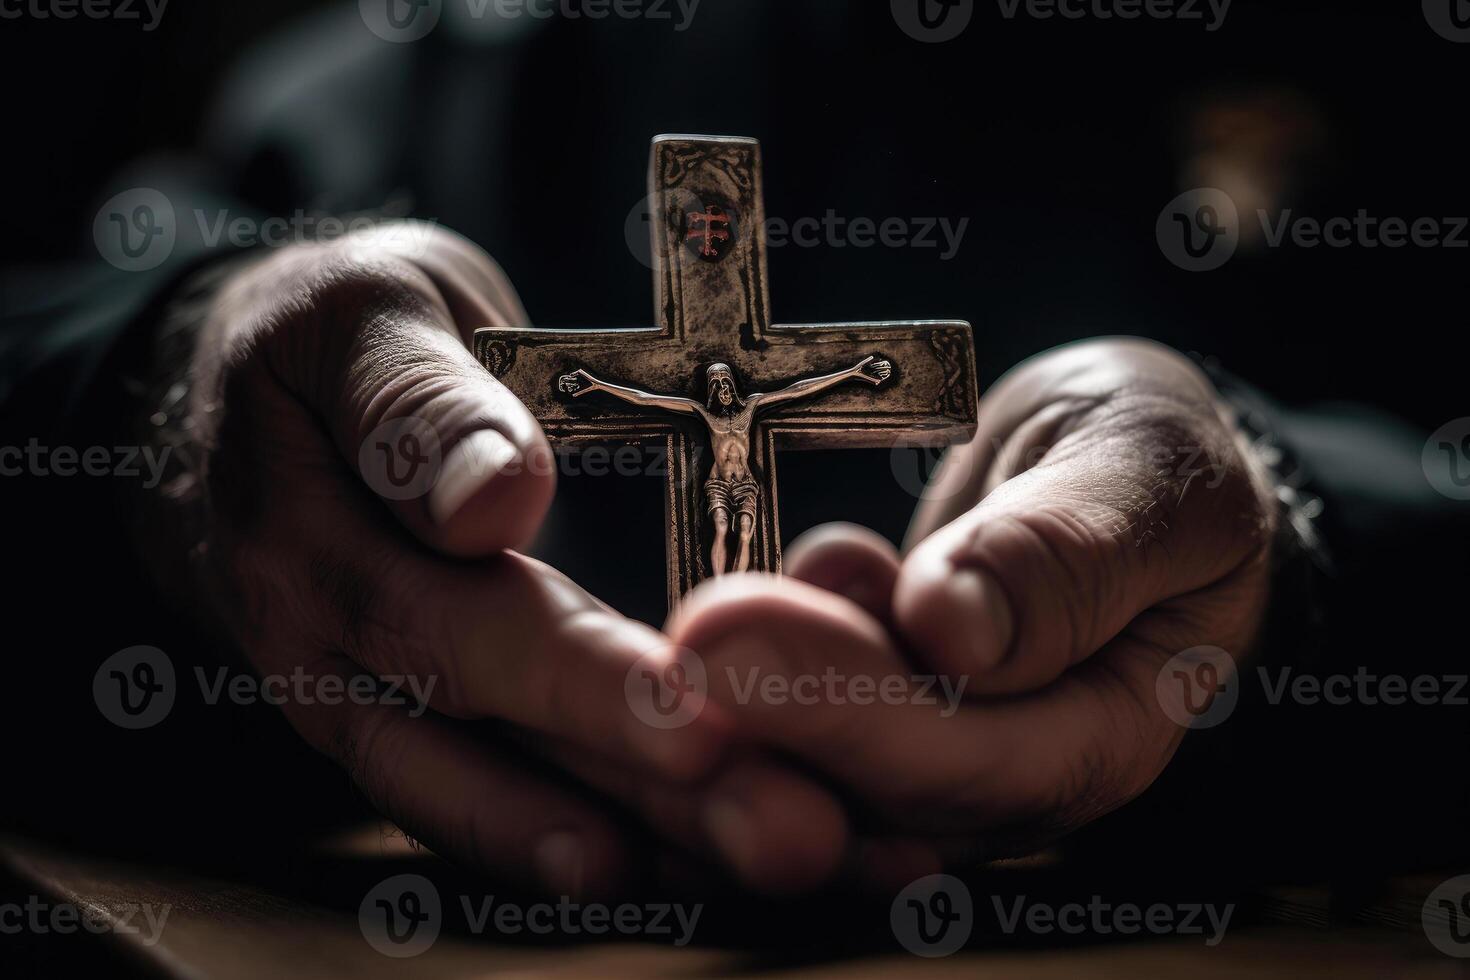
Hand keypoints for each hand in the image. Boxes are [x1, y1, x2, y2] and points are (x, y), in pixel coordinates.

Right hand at [140, 224, 852, 894]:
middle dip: (636, 778)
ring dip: (622, 835)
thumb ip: (415, 402)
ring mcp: (351, 698)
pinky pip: (479, 795)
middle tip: (783, 829)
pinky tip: (683, 864)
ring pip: (481, 790)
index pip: (451, 614)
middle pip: (485, 727)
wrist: (229, 405)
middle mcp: (322, 643)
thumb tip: (491, 502)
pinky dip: (580, 836)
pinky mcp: (394, 724)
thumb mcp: (358, 315)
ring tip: (752, 860)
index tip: (689, 713)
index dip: (573, 675)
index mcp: (308, 529)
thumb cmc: (322, 340)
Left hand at [669, 339, 1276, 854]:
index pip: (980, 766)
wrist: (1099, 454)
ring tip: (653, 638)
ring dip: (726, 706)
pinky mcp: (856, 707)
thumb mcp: (1142, 470)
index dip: (852, 718)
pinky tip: (705, 608)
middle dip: (765, 715)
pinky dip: (729, 669)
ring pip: (811, 764)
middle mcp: (1005, 768)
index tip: (729, 636)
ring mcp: (924, 744)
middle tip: (668, 638)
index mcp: (1106, 730)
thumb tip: (958, 631)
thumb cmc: (1145, 457)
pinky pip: (777, 715)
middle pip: (875, 789)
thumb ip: (1070, 549)